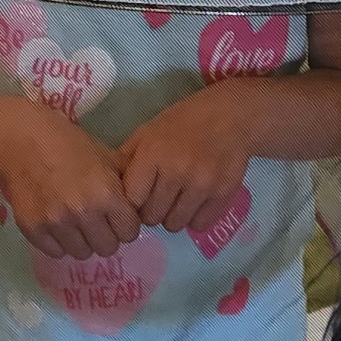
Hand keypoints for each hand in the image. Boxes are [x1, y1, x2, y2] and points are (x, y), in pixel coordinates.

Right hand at [0, 99, 141, 260]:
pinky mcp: (32, 229)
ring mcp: (56, 223)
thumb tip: (141, 207)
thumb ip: (127, 183)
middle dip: (106, 235)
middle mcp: (82, 213)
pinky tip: (57, 224)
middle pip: (108, 248)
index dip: (125, 223)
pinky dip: (59, 242)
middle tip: (97, 221)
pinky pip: (55, 252)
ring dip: (83, 241)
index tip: (117, 216)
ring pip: (82, 253)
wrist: (21, 139)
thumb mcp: (106, 156)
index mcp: (106, 194)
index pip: (130, 232)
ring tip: (76, 222)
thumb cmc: (68, 144)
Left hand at [117, 84, 253, 234]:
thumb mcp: (149, 130)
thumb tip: (108, 189)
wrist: (232, 116)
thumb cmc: (184, 121)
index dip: (131, 203)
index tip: (137, 198)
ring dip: (172, 217)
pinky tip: (196, 202)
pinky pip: (199, 224)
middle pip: (151, 217)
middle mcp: (177, 172)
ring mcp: (202, 184)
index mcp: (153, 154)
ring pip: (175, 225)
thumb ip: (127, 159)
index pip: (131, 201)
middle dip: (151, 211)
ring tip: (177, 200)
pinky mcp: (223, 194)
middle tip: (159, 198)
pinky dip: (195, 218)